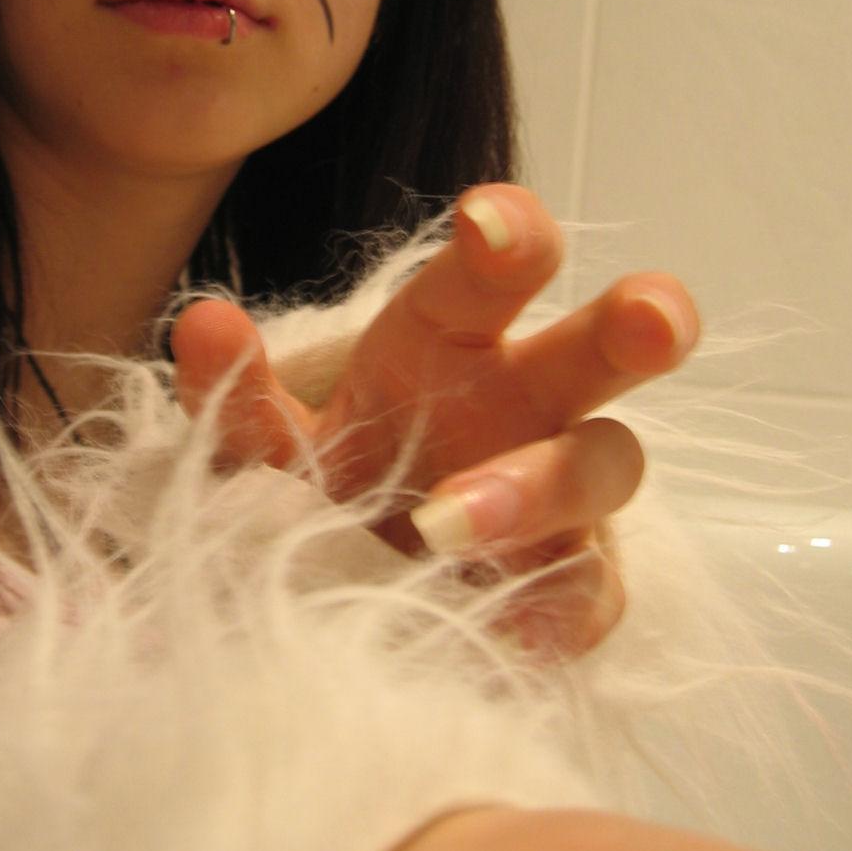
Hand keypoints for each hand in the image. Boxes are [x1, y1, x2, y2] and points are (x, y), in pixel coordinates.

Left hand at [172, 185, 698, 653]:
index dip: (507, 237)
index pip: (493, 272)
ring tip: (449, 519)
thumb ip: (237, 392)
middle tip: (650, 317)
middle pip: (597, 349)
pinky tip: (506, 629)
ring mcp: (563, 499)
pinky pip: (588, 595)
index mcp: (451, 343)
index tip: (488, 221)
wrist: (353, 592)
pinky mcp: (575, 588)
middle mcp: (524, 404)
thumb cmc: (332, 481)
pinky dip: (553, 610)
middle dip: (635, 322)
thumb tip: (201, 322)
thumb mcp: (272, 443)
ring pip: (605, 466)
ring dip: (545, 482)